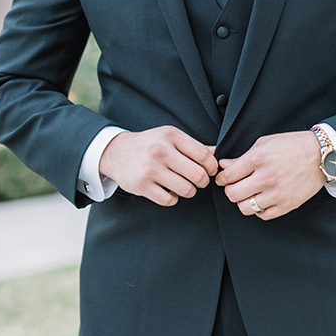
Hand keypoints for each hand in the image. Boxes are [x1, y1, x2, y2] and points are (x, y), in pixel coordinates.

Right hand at [99, 126, 217, 206]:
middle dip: (203, 181)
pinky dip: (173, 198)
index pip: (204, 155)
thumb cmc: (149, 144)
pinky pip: (170, 200)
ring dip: (189, 191)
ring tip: (184, 186)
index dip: (212, 166)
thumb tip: (218, 154)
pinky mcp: (142, 185)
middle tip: (199, 181)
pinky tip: (169, 191)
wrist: (116, 152)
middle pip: (198, 174)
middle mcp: (160, 150)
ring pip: (186, 189)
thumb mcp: (170, 137)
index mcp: (171, 136)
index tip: (211, 170)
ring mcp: (150, 169)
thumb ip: (194, 146)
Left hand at [215, 131, 325, 219]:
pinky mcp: (287, 204)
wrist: (321, 155)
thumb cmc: (292, 146)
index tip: (223, 179)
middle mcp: (266, 177)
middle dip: (230, 190)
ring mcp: (277, 193)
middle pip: (233, 194)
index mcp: (258, 159)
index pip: (228, 176)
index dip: (221, 178)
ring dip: (243, 201)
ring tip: (249, 194)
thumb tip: (224, 166)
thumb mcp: (264, 143)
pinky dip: (259, 209)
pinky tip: (262, 199)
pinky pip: (263, 215)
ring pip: (245, 208)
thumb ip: (242, 157)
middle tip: (235, 186)